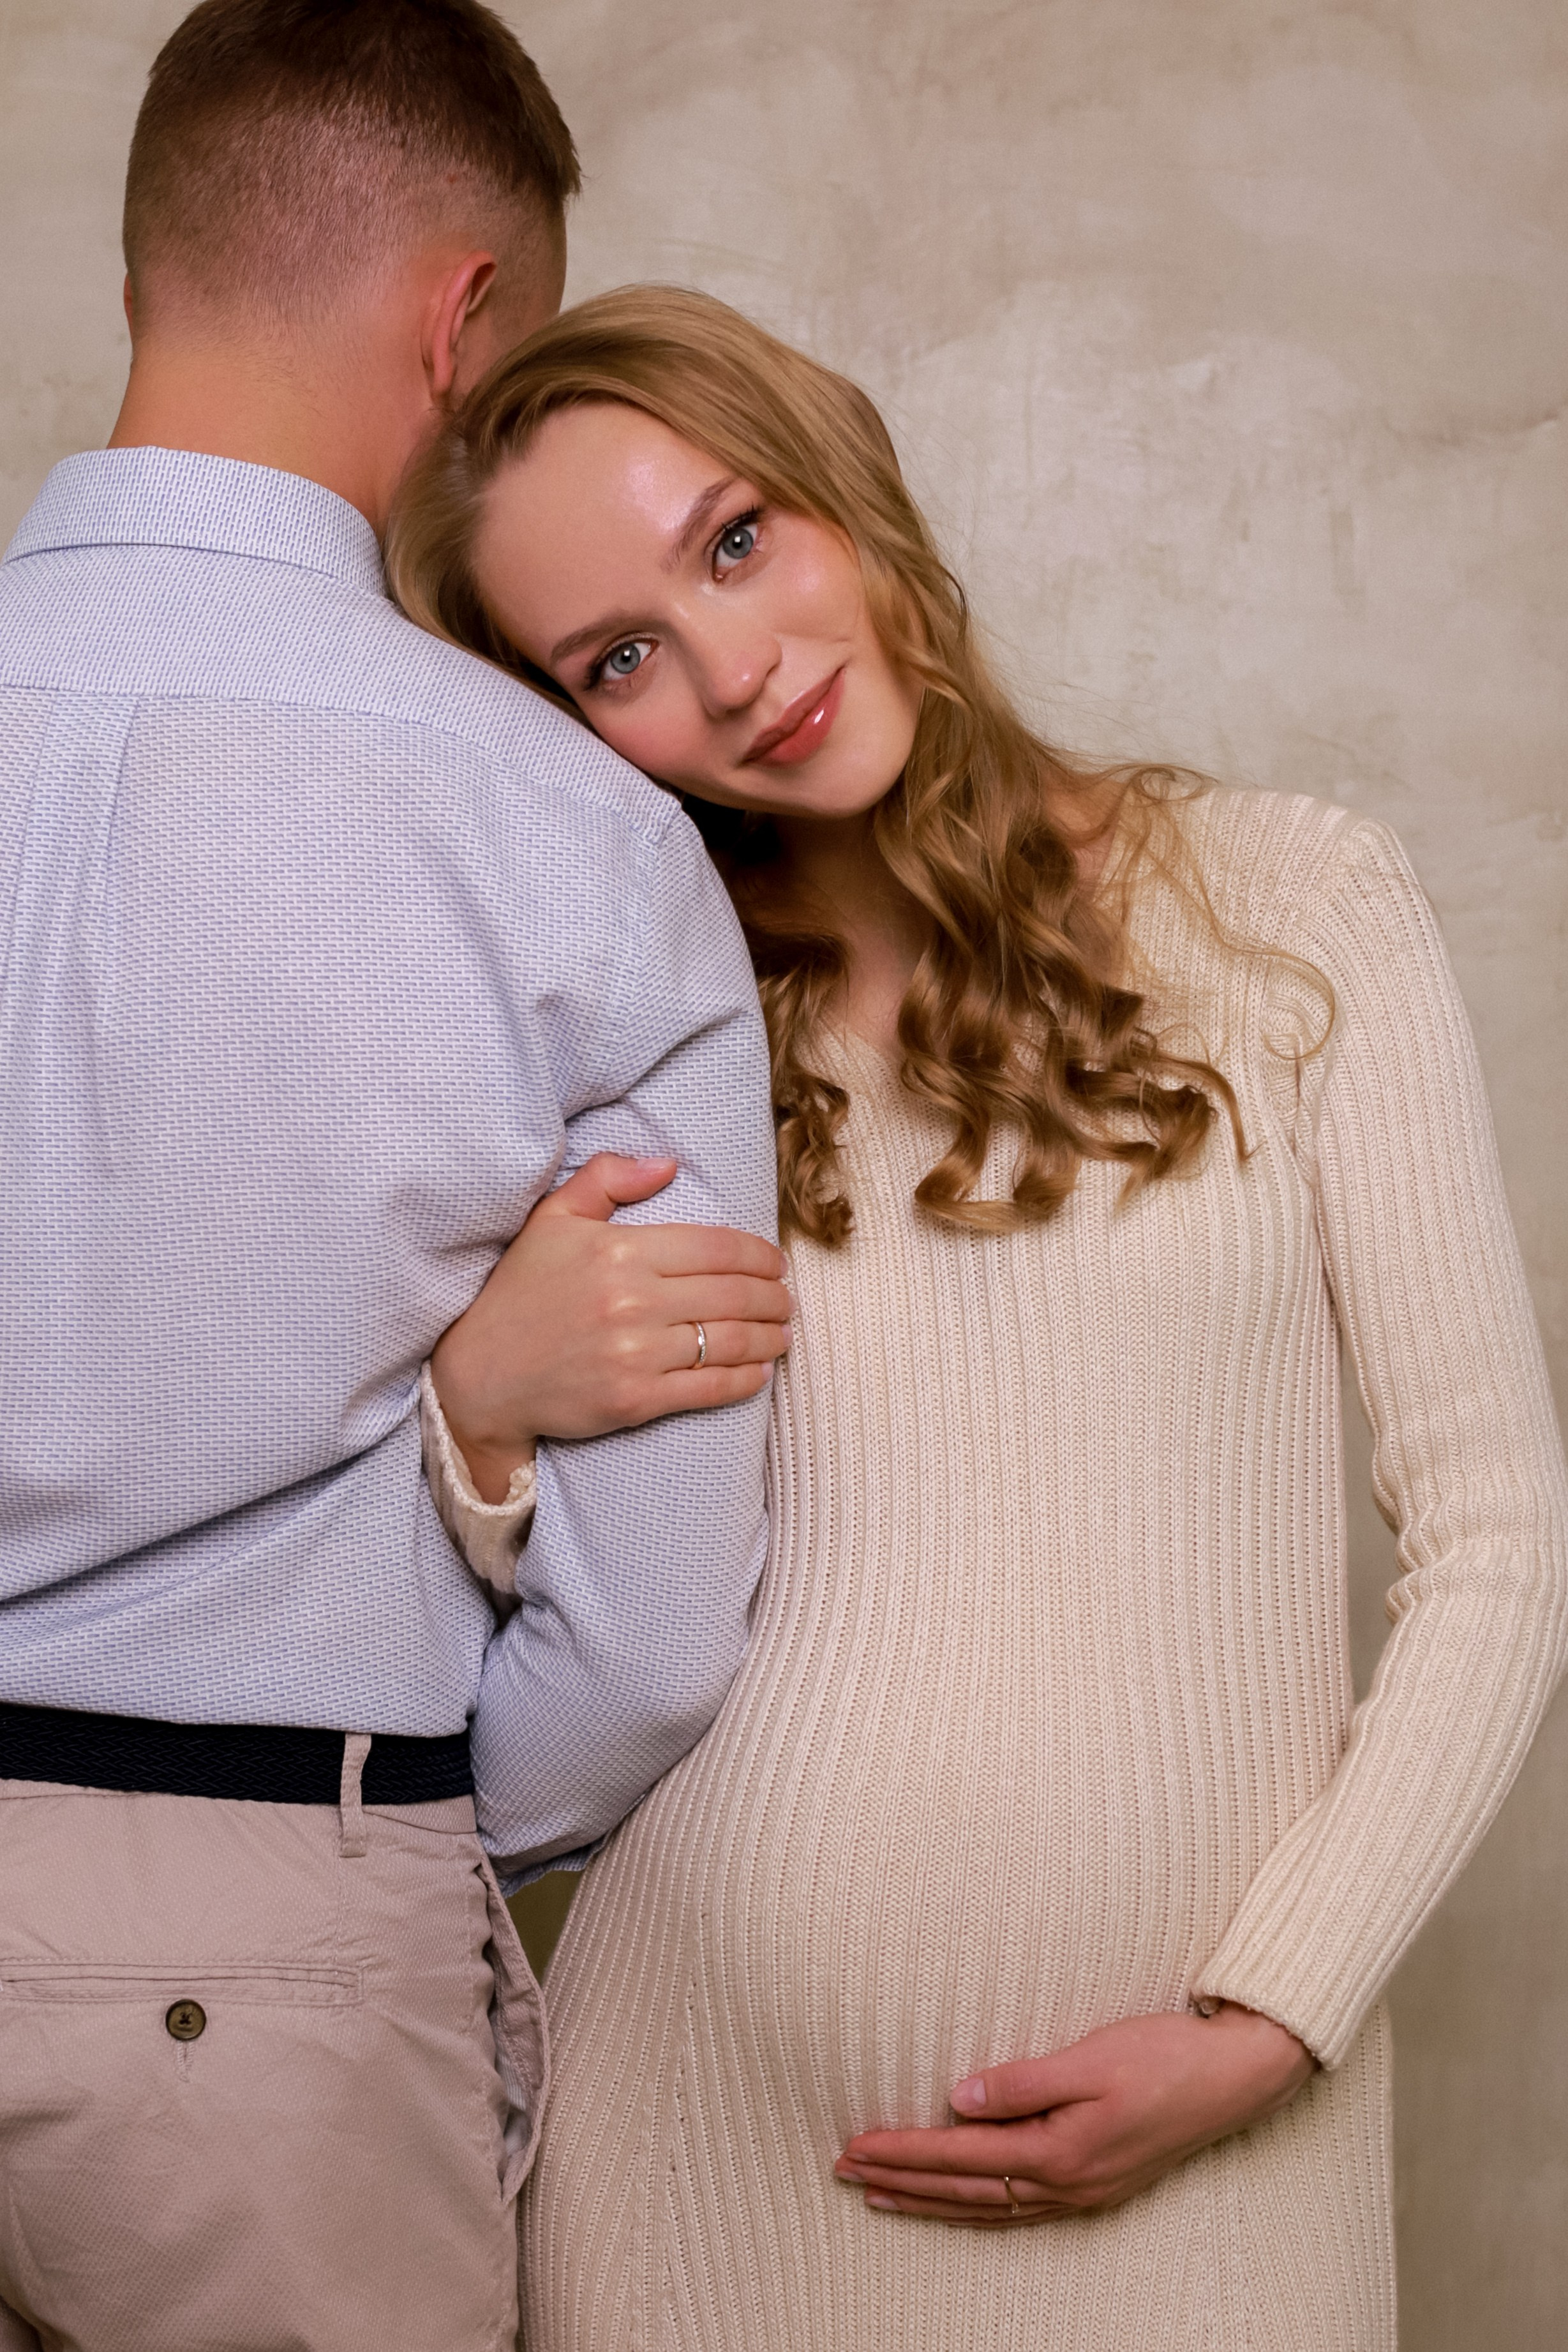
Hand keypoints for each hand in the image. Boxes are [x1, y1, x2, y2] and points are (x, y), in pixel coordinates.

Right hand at [430, 1153, 791, 1499]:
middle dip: (774, 1297)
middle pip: (732, 1294)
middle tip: (786, 1299)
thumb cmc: (520, 1294)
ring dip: (769, 1337)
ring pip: (728, 1341)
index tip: (776, 1263)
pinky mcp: (634, 1401)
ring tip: (783, 1332)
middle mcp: (632, 1302)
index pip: (715, 1247)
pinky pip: (708, 1388)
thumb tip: (667, 1164)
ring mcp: (635, 1355)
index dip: (758, 1255)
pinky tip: (760, 1371)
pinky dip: (745, 1380)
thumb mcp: (553, 1219)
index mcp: (619, 1251)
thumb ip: (607, 1178)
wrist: (481, 1376)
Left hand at [835, 2003, 1314, 2225]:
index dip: (903, 2152)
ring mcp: (1084, 2191)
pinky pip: (1018, 2206)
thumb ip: (1021, 2081)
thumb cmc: (1164, 2056)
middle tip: (845, 2172)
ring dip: (931, 2199)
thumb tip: (956, 2098)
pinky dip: (976, 2205)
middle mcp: (1067, 2183)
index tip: (853, 2146)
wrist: (1235, 2076)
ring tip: (881, 2194)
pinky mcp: (1098, 2184)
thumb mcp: (1089, 2056)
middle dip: (902, 2181)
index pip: (959, 2155)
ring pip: (988, 2204)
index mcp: (1060, 2151)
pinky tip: (959, 2200)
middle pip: (965, 2188)